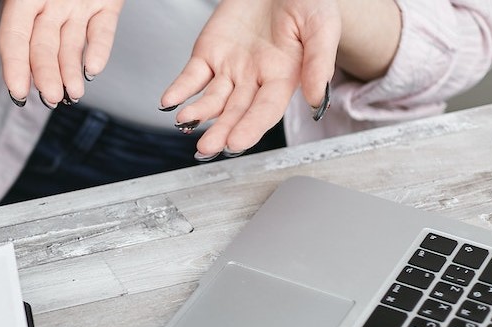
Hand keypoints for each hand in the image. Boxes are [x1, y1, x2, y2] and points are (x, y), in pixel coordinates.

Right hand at [0, 0, 123, 107]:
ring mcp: (78, 6)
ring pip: (71, 45)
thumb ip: (21, 9)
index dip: (14, 65)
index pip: (15, 36)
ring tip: (74, 93)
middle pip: (44, 47)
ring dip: (70, 72)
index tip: (18, 91)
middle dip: (46, 75)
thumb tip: (14, 35)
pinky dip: (100, 51)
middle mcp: (51, 4)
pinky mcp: (106, 5)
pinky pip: (102, 31)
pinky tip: (92, 69)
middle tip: (51, 97)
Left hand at [159, 0, 339, 157]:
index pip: (266, 110)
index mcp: (283, 78)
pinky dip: (179, 90)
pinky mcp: (208, 54)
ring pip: (212, 99)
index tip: (236, 143)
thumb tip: (315, 100)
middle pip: (236, 112)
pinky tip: (169, 102)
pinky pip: (191, 78)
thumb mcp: (321, 25)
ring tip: (185, 121)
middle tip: (208, 148)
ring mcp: (229, 69)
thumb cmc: (307, 2)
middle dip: (221, 131)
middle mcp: (254, 79)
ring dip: (198, 114)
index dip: (251, 127)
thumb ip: (319, 61)